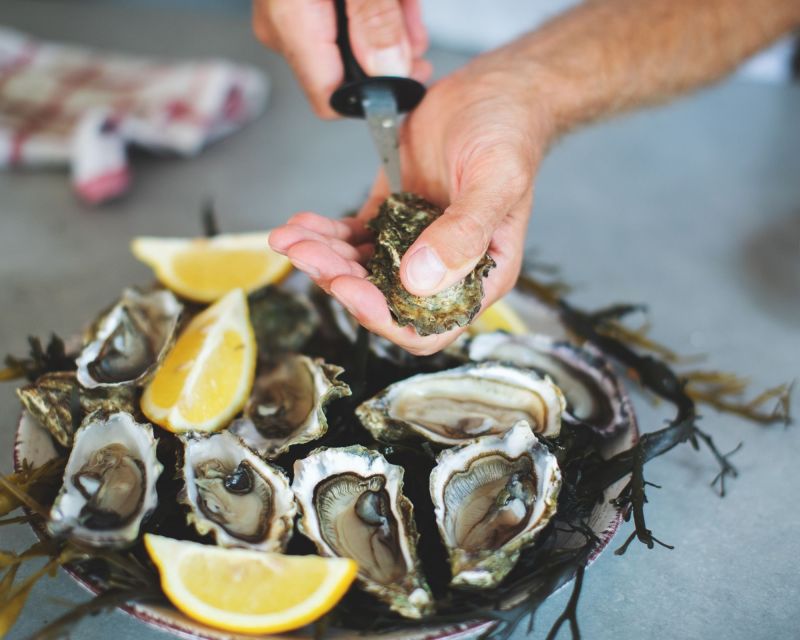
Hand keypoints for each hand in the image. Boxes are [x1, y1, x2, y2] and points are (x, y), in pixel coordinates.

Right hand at [253, 0, 431, 117]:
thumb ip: (375, 18)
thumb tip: (388, 69)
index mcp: (292, 23)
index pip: (330, 100)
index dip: (373, 100)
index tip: (411, 83)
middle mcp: (285, 26)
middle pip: (345, 72)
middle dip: (389, 58)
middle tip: (417, 42)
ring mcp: (291, 12)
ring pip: (351, 45)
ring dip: (387, 31)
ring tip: (405, 6)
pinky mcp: (302, 0)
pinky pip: (342, 20)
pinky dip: (373, 12)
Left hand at [269, 50, 554, 354]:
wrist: (493, 88)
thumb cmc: (510, 133)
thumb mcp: (496, 181)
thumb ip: (463, 233)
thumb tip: (420, 281)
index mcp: (480, 274)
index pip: (428, 325)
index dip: (385, 318)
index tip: (349, 289)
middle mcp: (444, 268)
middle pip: (384, 300)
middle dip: (341, 282)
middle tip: (308, 256)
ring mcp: (413, 243)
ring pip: (361, 270)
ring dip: (324, 259)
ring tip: (292, 238)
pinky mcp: (390, 216)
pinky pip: (352, 237)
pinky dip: (324, 234)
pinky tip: (301, 224)